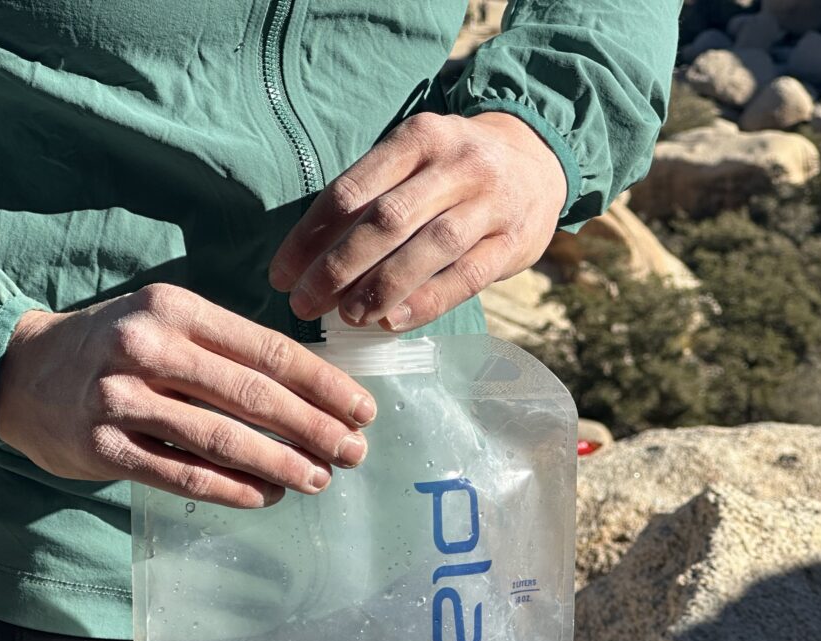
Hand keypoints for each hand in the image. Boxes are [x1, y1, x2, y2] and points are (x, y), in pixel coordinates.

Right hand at [0, 284, 376, 507]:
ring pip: (221, 438)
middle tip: (355, 451)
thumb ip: (227, 347)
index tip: (361, 408)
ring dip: (280, 464)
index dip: (323, 383)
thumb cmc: (113, 343)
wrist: (19, 371)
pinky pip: (181, 473)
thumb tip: (310, 390)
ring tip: (320, 479)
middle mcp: (148, 347)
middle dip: (314, 428)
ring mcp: (120, 399)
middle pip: (252, 395)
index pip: (268, 350)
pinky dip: (230, 489)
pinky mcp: (102, 447)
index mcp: (176, 308)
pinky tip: (267, 497)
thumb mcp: (166, 321)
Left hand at [269, 111, 566, 330]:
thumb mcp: (415, 160)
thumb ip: (373, 197)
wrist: (539, 161)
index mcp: (418, 138)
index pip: (350, 191)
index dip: (309, 238)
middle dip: (337, 268)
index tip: (282, 276)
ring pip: (427, 248)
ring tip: (347, 317)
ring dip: (380, 288)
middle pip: (385, 220)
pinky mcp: (512, 240)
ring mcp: (489, 202)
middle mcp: (455, 164)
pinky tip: (393, 322)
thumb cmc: (455, 171)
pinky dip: (427, 302)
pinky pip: (466, 277)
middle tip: (305, 304)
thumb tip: (313, 259)